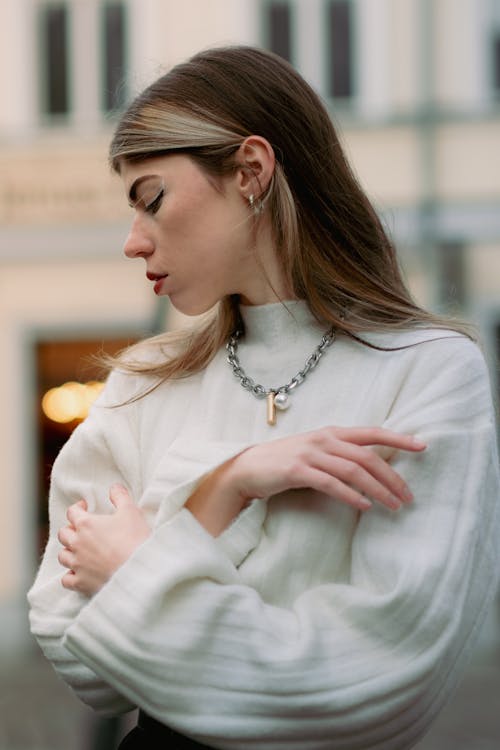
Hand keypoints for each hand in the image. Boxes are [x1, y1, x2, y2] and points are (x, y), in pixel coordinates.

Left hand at [58, 483, 150, 595]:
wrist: (139, 570)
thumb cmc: (135, 539)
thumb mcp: (131, 511)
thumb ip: (120, 497)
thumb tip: (114, 487)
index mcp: (86, 524)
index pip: (72, 512)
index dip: (78, 507)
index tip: (85, 507)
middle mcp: (77, 544)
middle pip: (63, 534)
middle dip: (71, 529)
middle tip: (82, 529)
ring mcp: (77, 565)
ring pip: (63, 556)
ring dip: (69, 551)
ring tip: (79, 550)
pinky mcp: (81, 583)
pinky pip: (66, 579)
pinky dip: (70, 575)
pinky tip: (79, 573)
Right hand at [186, 427, 425, 534]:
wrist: (249, 467)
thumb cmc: (286, 462)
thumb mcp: (316, 451)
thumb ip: (341, 454)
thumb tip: (373, 467)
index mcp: (332, 433)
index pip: (371, 433)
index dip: (398, 438)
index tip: (422, 446)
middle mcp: (324, 439)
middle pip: (368, 456)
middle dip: (392, 476)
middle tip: (408, 497)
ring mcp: (310, 454)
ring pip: (354, 470)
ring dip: (378, 489)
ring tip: (393, 507)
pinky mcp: (298, 470)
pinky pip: (331, 483)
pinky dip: (350, 495)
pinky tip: (364, 506)